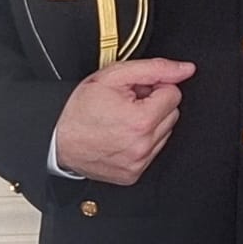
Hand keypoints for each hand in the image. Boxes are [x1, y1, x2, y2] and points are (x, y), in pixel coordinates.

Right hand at [53, 57, 194, 183]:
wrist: (56, 141)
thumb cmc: (80, 110)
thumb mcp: (114, 77)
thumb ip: (155, 69)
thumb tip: (186, 70)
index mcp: (141, 121)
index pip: (173, 94)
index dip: (154, 87)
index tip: (136, 91)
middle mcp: (143, 146)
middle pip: (172, 113)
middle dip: (154, 105)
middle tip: (127, 104)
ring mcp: (139, 163)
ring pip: (165, 132)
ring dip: (150, 123)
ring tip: (122, 120)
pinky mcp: (133, 174)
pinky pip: (153, 151)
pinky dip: (142, 141)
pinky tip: (122, 135)